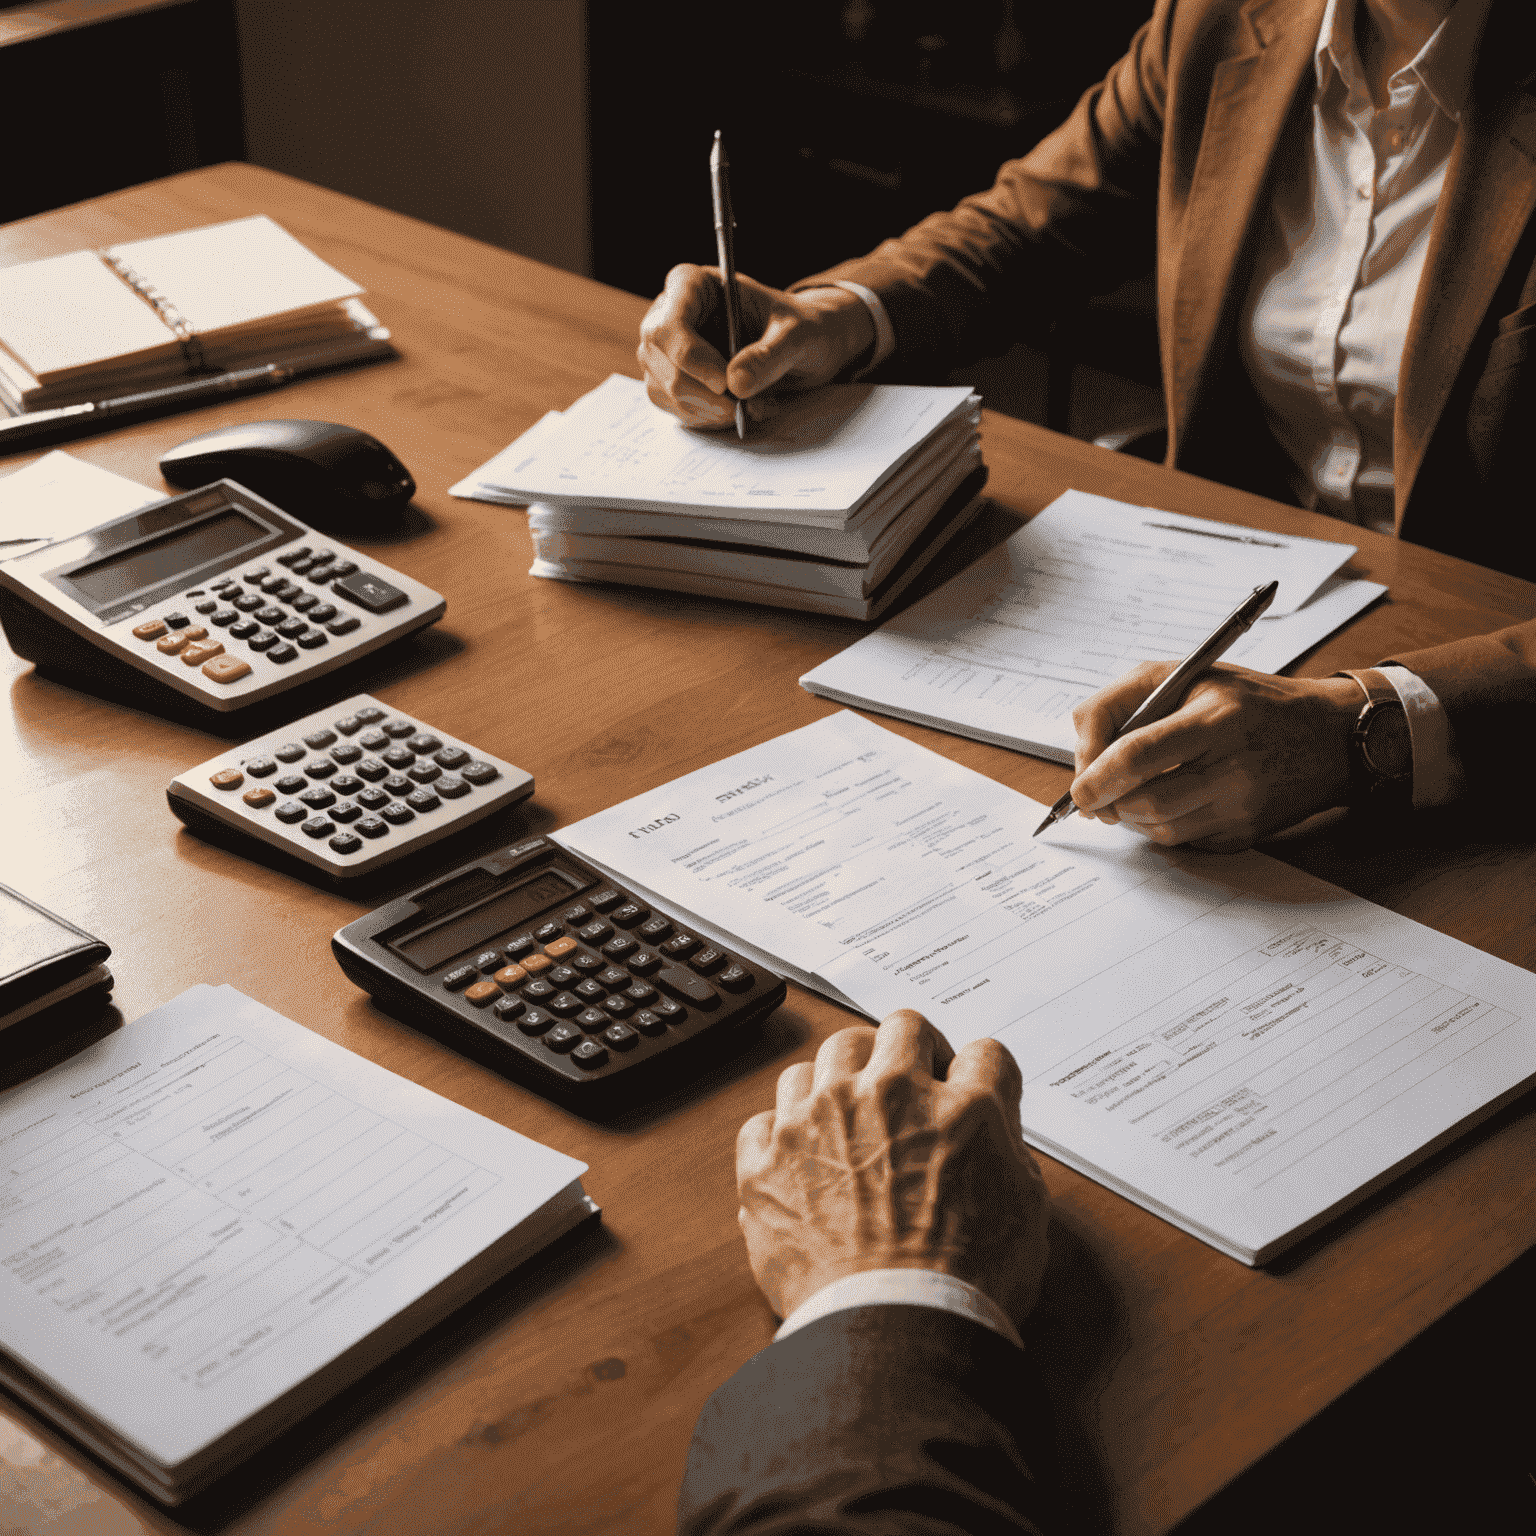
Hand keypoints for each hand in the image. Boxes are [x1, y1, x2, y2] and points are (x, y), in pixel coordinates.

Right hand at [637, 265, 875, 428]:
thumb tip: (735, 383)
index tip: (722, 382)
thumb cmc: (799, 328)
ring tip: (749, 405)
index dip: (688, 354)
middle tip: (740, 407)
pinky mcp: (671, 381)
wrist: (802, 348)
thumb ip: (770, 354)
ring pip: (663, 388)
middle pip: (659, 358)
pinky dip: (706, 417)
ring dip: (707, 409)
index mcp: (695, 285)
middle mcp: (671, 314)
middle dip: (700, 391)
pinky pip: (674, 408)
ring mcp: (666, 350)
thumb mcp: (799, 335)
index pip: (669, 320)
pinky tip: (733, 410)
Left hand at [736, 1009, 1049, 1323]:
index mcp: (960, 1108)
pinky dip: (782, 1133)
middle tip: (909, 1086)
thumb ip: (1009, 1152)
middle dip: (909, 1051)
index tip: (967, 1088)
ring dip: (839, 1082)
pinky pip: (765, 1117)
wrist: (892, 1331)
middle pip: (899, 1027)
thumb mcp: (1027, 1213)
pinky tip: (800, 1160)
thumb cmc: (963, 1287)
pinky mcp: (767, 1159)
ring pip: (823, 1058)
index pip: (982, 1052)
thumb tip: (992, 1132)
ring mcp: (819, 1120)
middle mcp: (886, 1095)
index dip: (979, 1072)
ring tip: (848, 1121)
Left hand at [1069, 661, 1362, 850]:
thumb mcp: (1184, 674)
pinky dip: (1160, 826)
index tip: (1079, 788)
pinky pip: (1181, 842)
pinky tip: (1169, 800)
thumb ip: (1119, 702)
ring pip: (1159, 830)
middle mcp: (1233, 766)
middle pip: (1145, 802)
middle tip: (1096, 795)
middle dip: (1109, 803)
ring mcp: (1241, 806)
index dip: (1098, 777)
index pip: (1139, 755)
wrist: (1327, 736)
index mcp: (1216, 718)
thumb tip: (1083, 756)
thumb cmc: (1248, 701)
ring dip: (1130, 817)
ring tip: (1132, 792)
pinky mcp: (1245, 834)